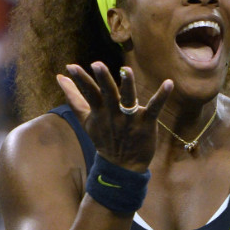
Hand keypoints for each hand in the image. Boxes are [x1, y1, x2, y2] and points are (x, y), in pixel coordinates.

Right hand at [56, 62, 172, 171]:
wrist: (122, 166)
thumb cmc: (104, 137)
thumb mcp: (86, 120)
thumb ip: (74, 98)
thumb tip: (60, 78)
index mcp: (100, 112)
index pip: (88, 94)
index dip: (80, 81)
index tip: (71, 67)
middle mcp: (114, 114)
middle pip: (108, 94)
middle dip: (103, 80)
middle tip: (97, 64)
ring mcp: (131, 119)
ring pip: (129, 100)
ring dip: (128, 85)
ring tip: (126, 70)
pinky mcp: (147, 123)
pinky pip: (154, 108)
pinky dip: (161, 96)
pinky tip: (169, 83)